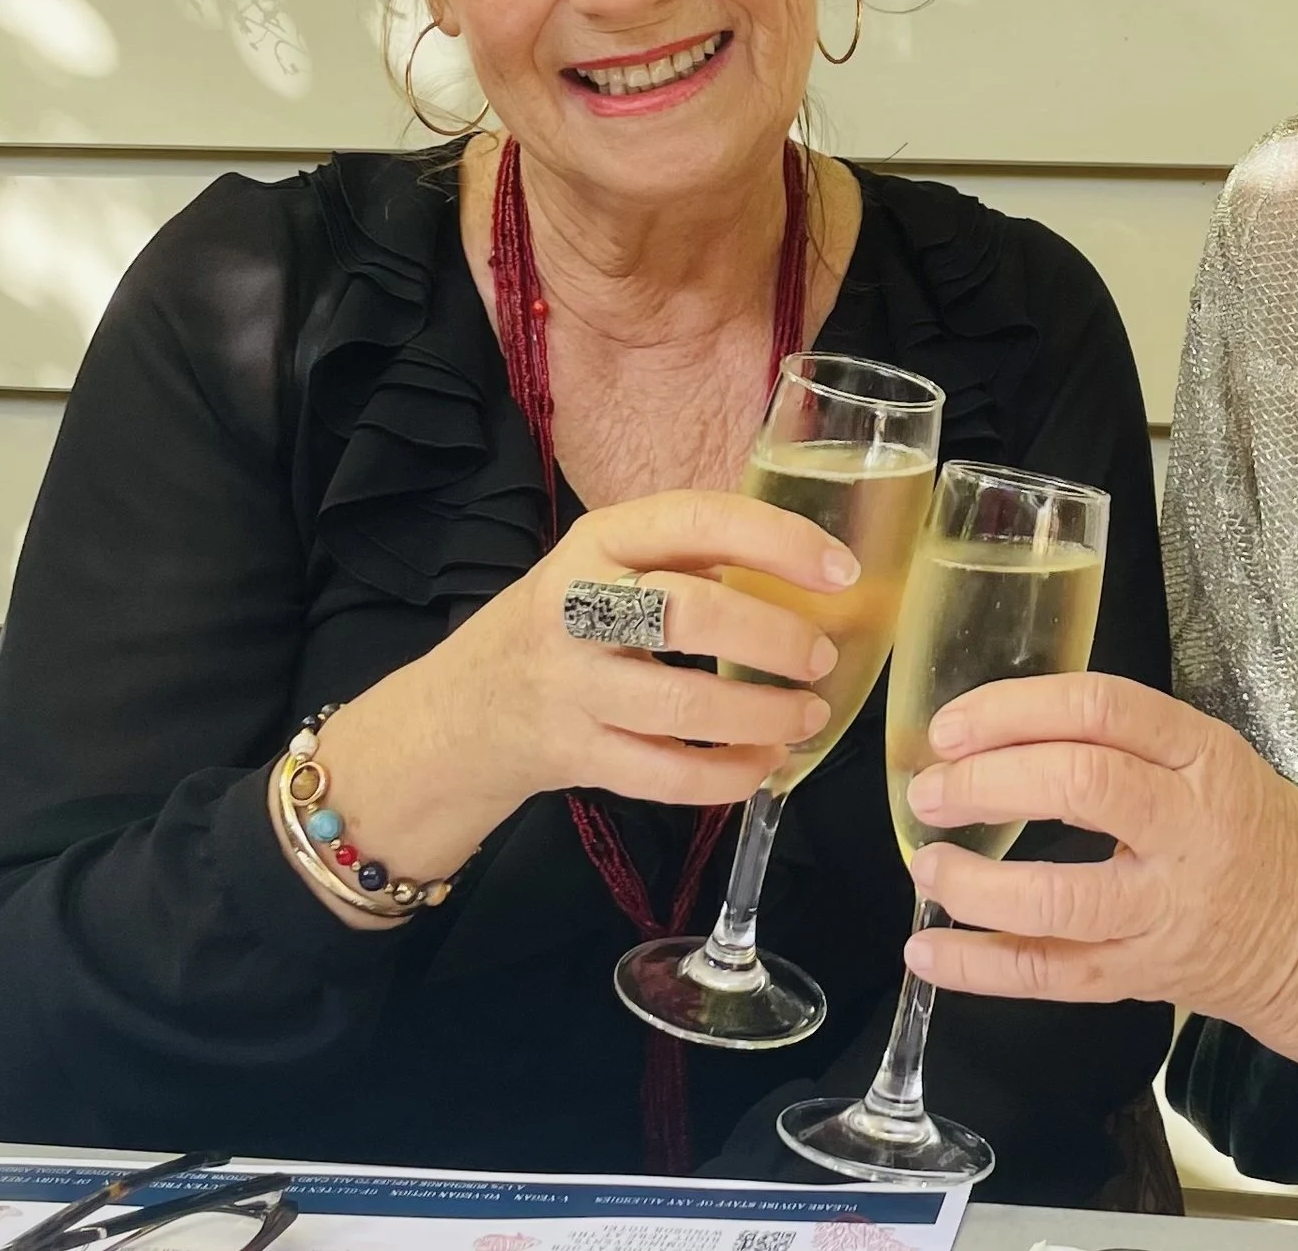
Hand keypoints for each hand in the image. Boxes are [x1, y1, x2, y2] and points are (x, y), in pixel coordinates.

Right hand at [304, 491, 856, 891]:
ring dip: (759, 715)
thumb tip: (803, 567)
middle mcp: (577, 606)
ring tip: (807, 716)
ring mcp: (570, 686)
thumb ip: (685, 557)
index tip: (840, 569)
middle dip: (771, 637)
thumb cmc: (562, 623)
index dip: (776, 540)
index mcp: (600, 540)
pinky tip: (762, 768)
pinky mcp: (571, 756)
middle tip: (822, 655)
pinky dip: (723, 777)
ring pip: (679, 705)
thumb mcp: (607, 563)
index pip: (697, 520)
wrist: (458, 712)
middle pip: (687, 614)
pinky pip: (660, 774)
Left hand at [897, 672, 1297, 1048]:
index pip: (1104, 710)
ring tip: (927, 864)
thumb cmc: (1258, 831)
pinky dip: (980, 970)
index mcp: (1204, 757)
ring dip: (976, 885)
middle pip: (1080, 788)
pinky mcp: (1145, 978)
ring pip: (1061, 900)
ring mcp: (1167, 912)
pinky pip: (1053, 977)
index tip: (954, 724)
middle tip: (931, 788)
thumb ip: (1126, 742)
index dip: (1017, 709)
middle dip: (987, 783)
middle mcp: (1188, 829)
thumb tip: (999, 730)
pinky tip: (927, 954)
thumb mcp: (1215, 757)